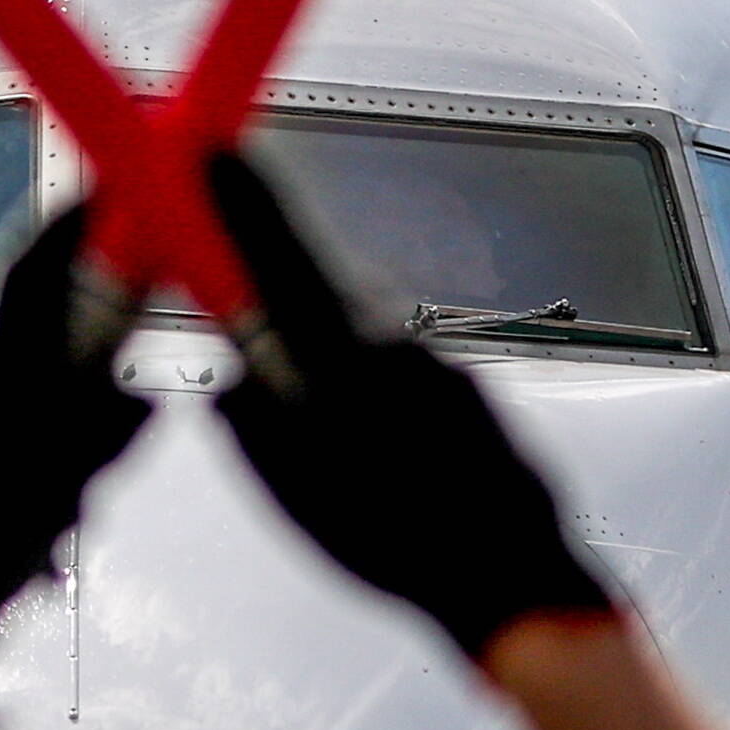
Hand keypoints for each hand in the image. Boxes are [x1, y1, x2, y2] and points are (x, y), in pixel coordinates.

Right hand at [206, 153, 615, 662]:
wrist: (516, 578)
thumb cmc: (401, 547)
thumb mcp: (296, 498)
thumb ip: (252, 430)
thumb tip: (228, 386)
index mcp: (342, 359)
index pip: (278, 258)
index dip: (243, 203)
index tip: (212, 152)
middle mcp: (395, 343)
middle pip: (319, 288)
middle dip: (279, 279)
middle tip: (249, 291)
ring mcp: (438, 364)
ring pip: (362, 340)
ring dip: (329, 361)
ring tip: (324, 433)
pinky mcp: (469, 392)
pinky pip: (401, 379)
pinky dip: (375, 400)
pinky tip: (382, 458)